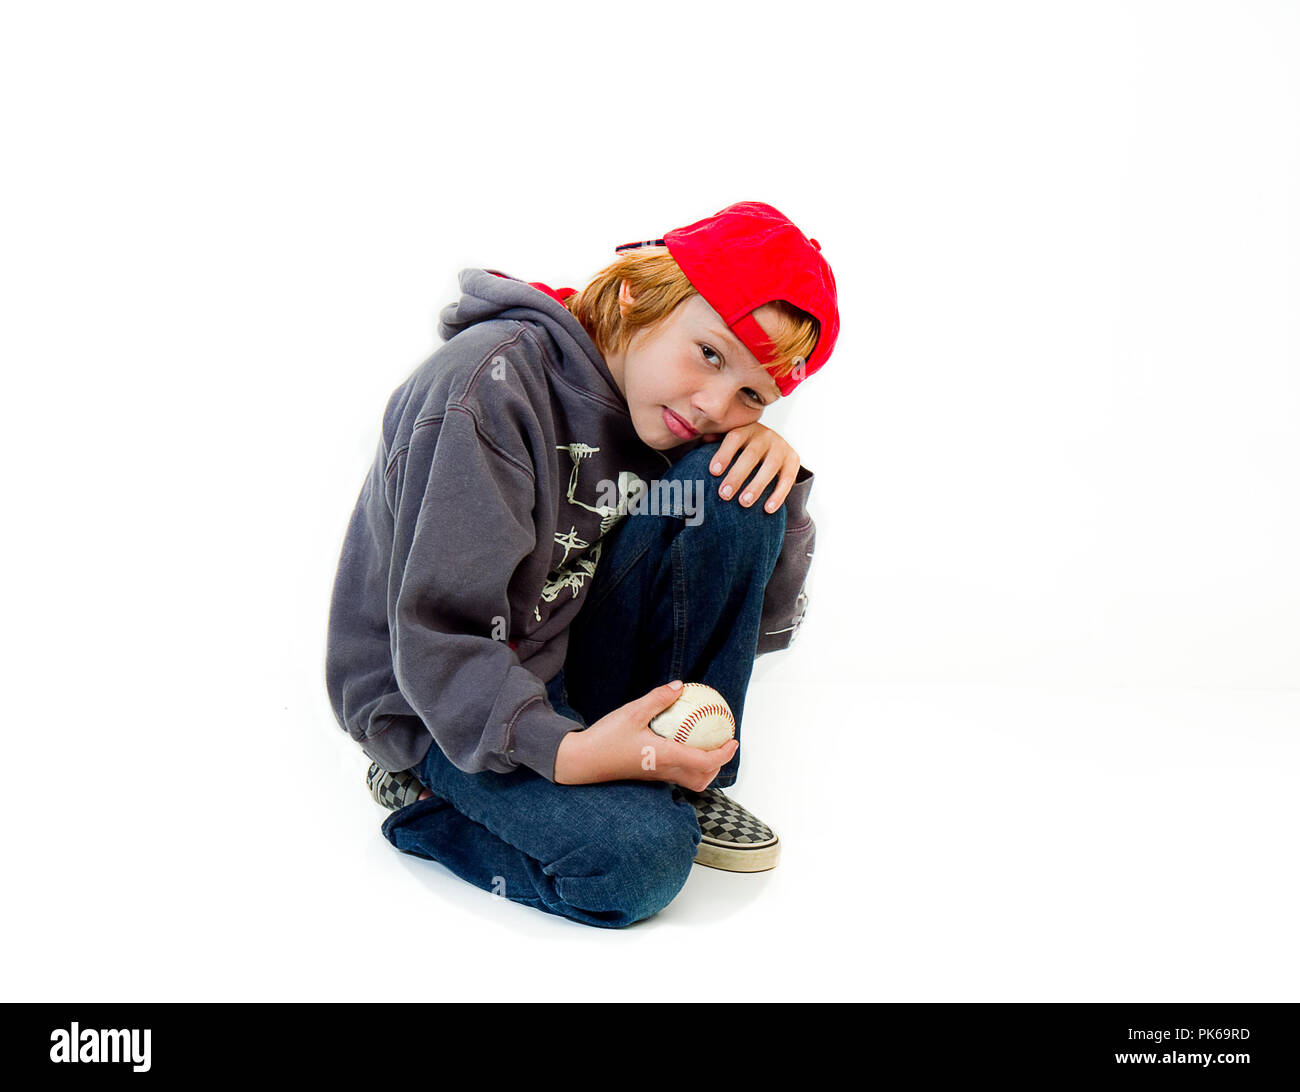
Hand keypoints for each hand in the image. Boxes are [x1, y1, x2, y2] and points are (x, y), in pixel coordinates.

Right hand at [553, 681, 738, 790]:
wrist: (582, 761)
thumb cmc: (606, 738)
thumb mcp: (632, 712)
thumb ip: (657, 699)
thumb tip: (679, 685)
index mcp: (665, 757)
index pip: (704, 762)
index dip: (724, 754)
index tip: (733, 741)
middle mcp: (664, 770)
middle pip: (702, 778)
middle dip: (718, 766)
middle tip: (722, 745)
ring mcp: (656, 776)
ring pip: (690, 781)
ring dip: (703, 769)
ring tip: (705, 747)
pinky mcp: (648, 775)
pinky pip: (676, 775)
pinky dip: (687, 765)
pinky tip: (680, 745)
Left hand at [705, 422, 799, 513]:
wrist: (774, 448)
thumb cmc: (742, 449)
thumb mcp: (730, 443)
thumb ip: (715, 442)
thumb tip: (701, 439)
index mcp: (746, 429)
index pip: (735, 438)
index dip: (724, 454)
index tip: (712, 472)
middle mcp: (765, 435)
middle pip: (752, 454)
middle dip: (738, 474)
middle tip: (724, 494)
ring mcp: (781, 447)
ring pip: (770, 466)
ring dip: (757, 485)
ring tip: (743, 503)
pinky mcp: (794, 461)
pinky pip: (787, 479)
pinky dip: (778, 494)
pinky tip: (768, 509)